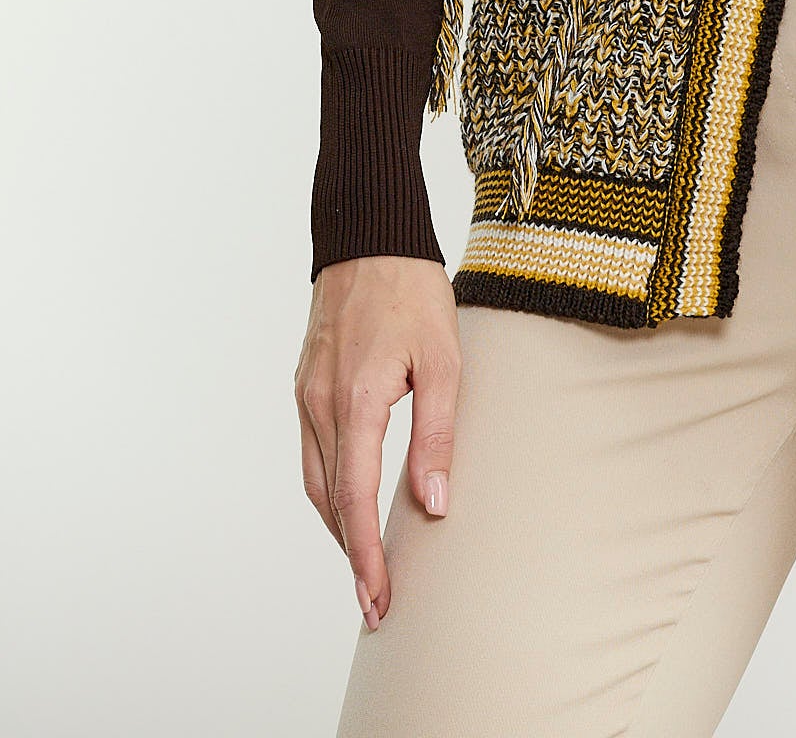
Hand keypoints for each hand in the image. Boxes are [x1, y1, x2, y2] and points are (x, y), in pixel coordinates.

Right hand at [294, 256, 460, 628]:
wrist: (369, 239)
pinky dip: (330, 491)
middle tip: (376, 602)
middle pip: (330, 502)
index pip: (356, 501)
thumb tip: (434, 504)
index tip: (378, 599)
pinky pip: (313, 454)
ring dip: (339, 528)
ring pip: (316, 482)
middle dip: (351, 556)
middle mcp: (319, 405)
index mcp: (355, 401)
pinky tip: (351, 505)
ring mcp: (306, 396)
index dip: (366, 556)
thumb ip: (438, 434)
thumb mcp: (444, 360)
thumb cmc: (413, 293)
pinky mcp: (305, 387)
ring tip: (366, 565)